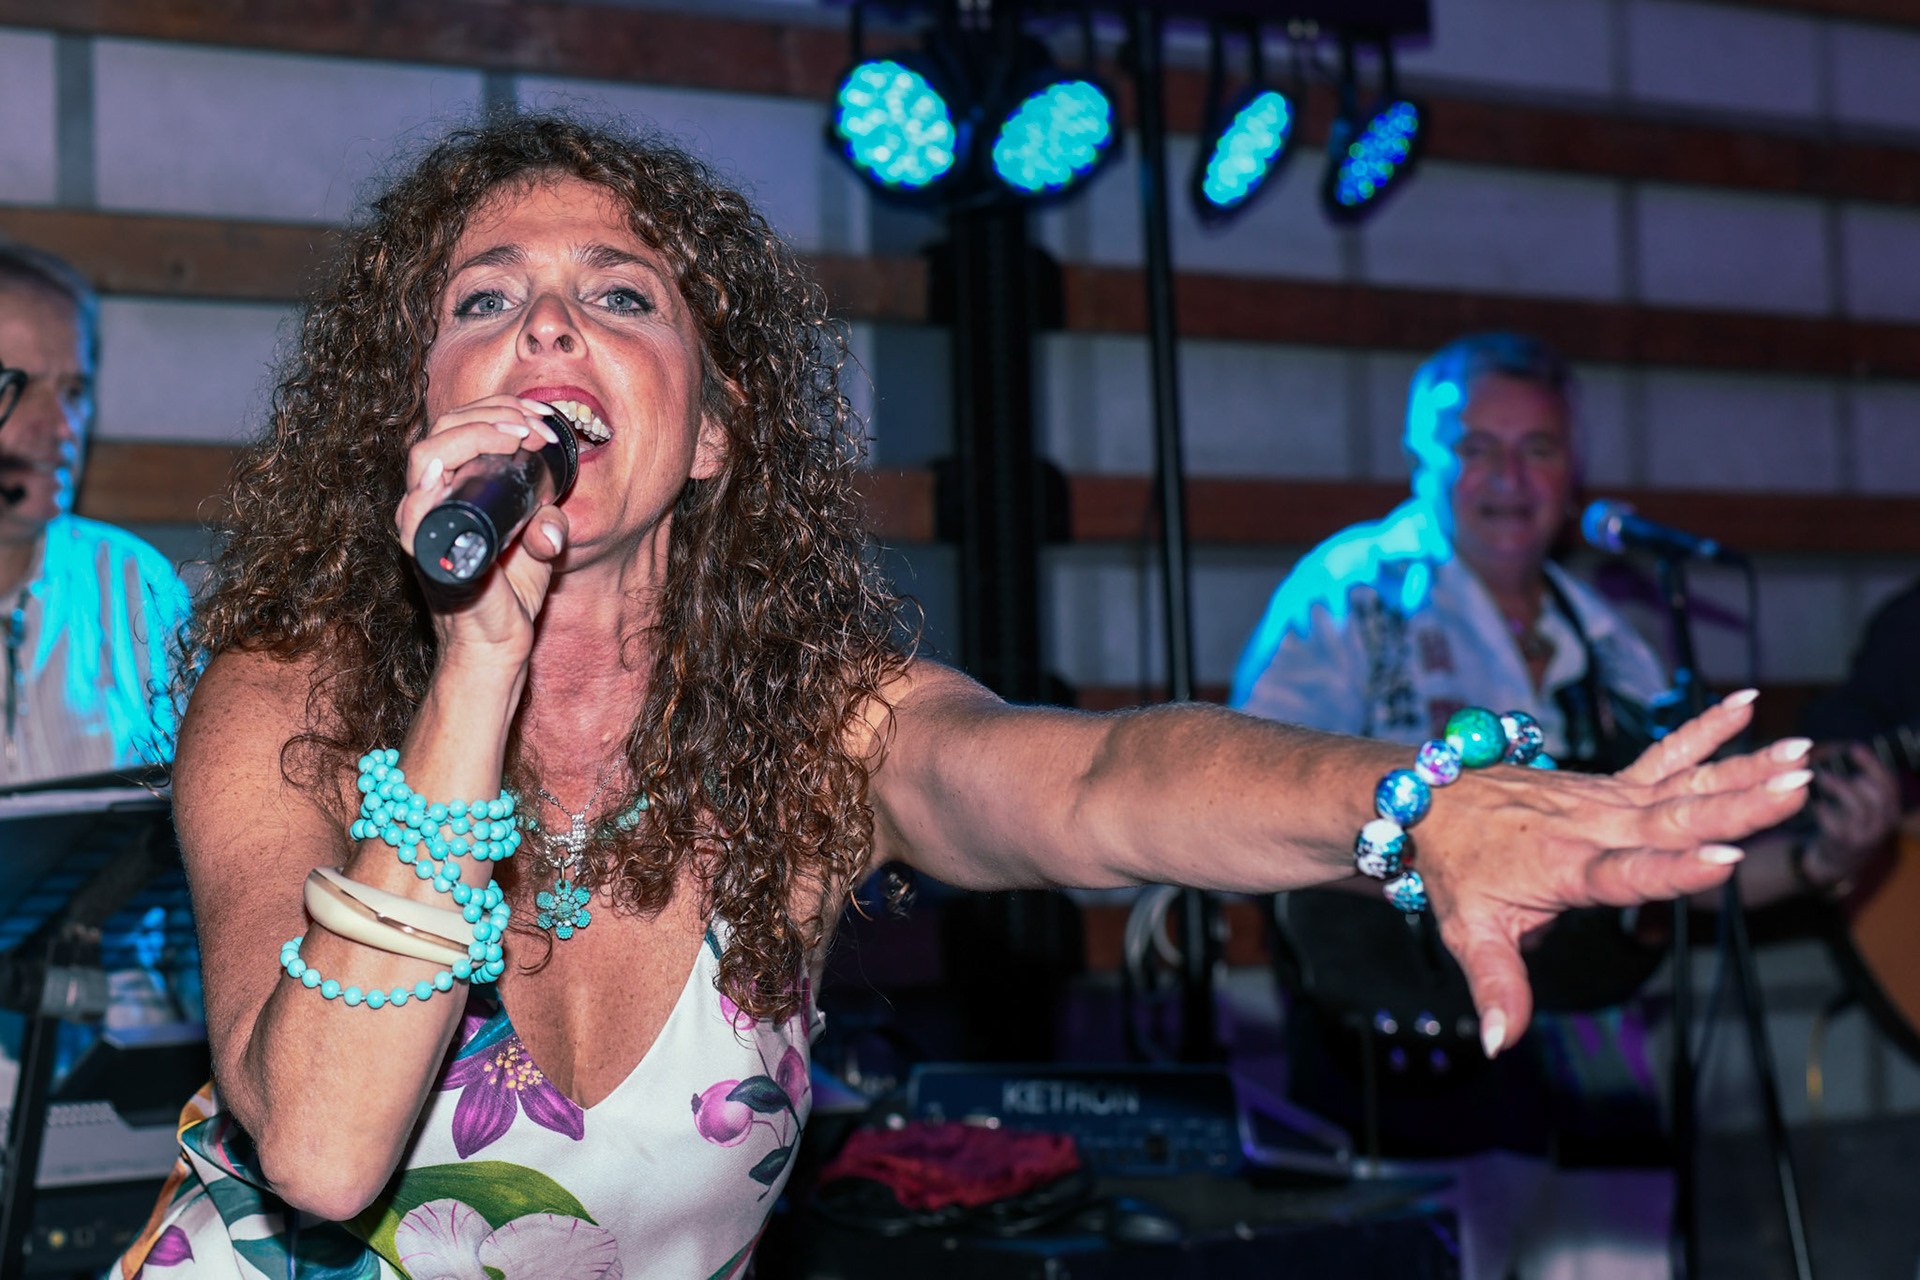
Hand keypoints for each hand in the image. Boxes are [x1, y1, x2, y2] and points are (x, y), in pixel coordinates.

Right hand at [395, 395, 568, 662]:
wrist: (499, 647)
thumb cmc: (510, 594)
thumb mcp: (540, 544)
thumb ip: (548, 520)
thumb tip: (553, 516)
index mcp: (452, 489)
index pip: (461, 428)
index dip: (500, 412)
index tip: (543, 420)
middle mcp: (429, 501)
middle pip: (442, 431)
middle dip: (493, 416)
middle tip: (536, 426)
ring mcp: (421, 526)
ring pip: (425, 457)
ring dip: (473, 435)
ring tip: (516, 435)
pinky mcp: (424, 553)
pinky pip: (413, 513)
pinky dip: (427, 485)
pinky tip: (446, 470)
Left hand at [1417, 691, 1811, 1056]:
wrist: (1429, 800)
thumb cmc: (1455, 868)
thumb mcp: (1469, 932)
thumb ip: (1498, 985)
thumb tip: (1502, 1043)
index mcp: (1564, 866)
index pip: (1625, 871)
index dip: (1674, 870)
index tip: (1726, 861)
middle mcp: (1592, 826)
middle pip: (1672, 818)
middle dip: (1738, 807)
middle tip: (1796, 790)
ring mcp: (1605, 800)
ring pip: (1682, 785)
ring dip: (1743, 771)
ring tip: (1801, 756)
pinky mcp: (1610, 784)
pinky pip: (1664, 755)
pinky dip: (1705, 728)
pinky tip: (1747, 704)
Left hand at [1803, 743, 1898, 888]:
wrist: (1836, 862)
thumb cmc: (1845, 822)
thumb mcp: (1858, 802)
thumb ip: (1857, 781)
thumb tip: (1843, 748)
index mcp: (1888, 809)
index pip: (1889, 784)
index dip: (1873, 764)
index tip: (1854, 748)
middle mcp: (1882, 824)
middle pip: (1880, 796)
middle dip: (1858, 775)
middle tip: (1835, 765)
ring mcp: (1864, 837)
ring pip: (1860, 809)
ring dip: (1839, 788)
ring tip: (1821, 777)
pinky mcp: (1844, 847)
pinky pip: (1837, 827)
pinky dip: (1825, 812)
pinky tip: (1816, 805)